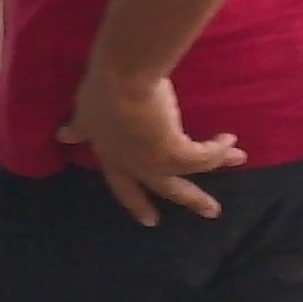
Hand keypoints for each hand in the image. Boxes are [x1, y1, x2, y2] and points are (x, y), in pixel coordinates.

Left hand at [59, 71, 244, 225]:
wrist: (121, 81)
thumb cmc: (100, 91)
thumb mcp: (85, 111)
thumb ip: (80, 126)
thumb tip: (63, 135)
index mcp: (111, 156)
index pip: (122, 186)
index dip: (135, 201)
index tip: (148, 220)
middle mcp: (135, 165)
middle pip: (166, 187)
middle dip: (190, 199)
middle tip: (209, 211)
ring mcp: (155, 162)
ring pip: (192, 172)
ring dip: (217, 163)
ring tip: (239, 161)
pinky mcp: (177, 152)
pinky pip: (204, 155)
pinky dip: (218, 149)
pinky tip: (230, 140)